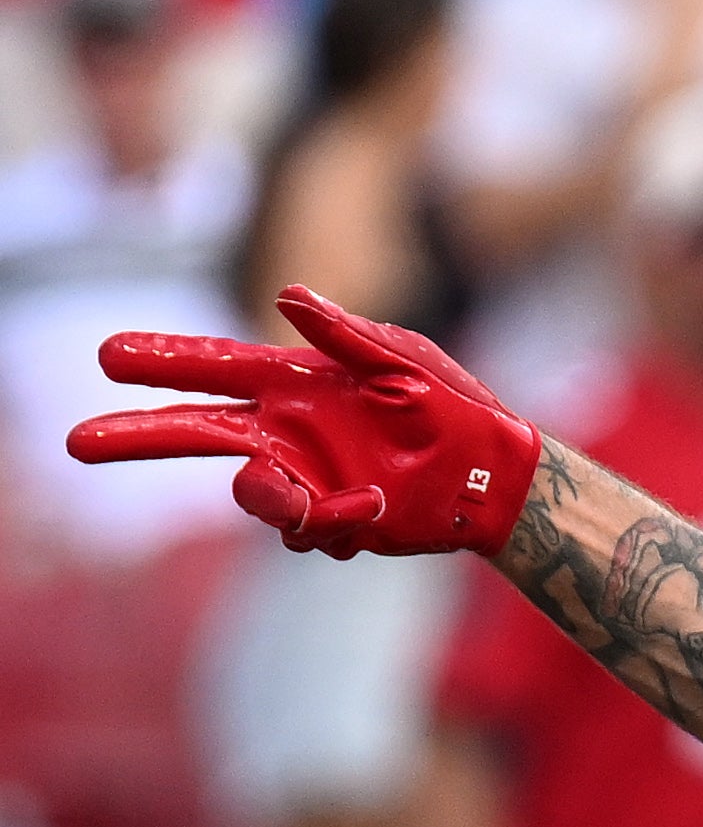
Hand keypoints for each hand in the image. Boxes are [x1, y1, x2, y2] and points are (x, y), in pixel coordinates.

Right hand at [65, 285, 540, 557]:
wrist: (497, 475)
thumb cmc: (457, 405)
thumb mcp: (407, 361)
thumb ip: (348, 334)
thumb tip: (287, 294)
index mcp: (298, 382)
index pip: (216, 367)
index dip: (164, 362)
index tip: (110, 356)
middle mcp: (289, 430)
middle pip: (197, 432)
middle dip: (140, 436)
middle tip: (81, 440)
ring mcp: (307, 477)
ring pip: (252, 496)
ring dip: (277, 502)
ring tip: (328, 501)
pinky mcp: (332, 519)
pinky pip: (307, 532)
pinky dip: (338, 525)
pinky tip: (377, 511)